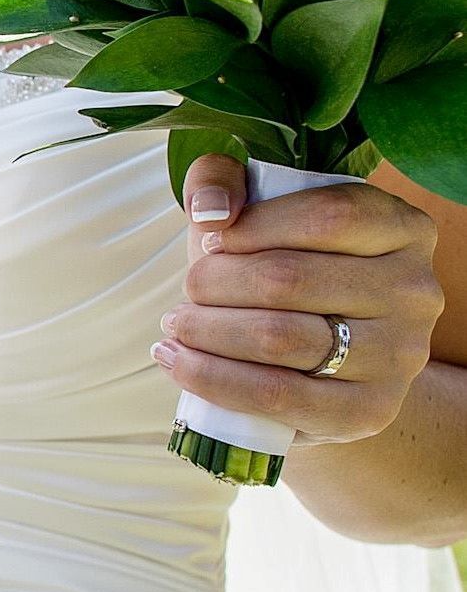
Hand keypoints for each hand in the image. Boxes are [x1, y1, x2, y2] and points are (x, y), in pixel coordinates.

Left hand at [155, 155, 443, 444]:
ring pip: (279, 338)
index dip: (252, 226)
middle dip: (213, 283)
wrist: (327, 365)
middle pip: (289, 279)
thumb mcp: (258, 213)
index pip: (327, 216)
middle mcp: (415, 290)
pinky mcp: (369, 410)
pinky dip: (211, 377)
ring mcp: (400, 355)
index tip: (209, 239)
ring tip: (176, 325)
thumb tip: (211, 211)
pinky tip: (178, 361)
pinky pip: (276, 394)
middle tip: (186, 289)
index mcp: (403, 228)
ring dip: (205, 330)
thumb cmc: (284, 272)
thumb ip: (222, 180)